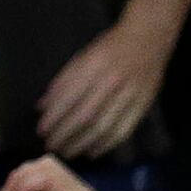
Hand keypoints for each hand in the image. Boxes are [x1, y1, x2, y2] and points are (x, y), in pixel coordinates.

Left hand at [37, 15, 173, 160]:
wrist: (148, 37)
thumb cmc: (109, 47)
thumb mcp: (81, 57)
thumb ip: (62, 83)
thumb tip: (42, 107)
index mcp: (93, 67)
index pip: (69, 98)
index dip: (54, 118)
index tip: (42, 130)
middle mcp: (111, 82)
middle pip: (85, 116)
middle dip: (65, 135)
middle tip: (51, 147)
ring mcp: (130, 94)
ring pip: (104, 127)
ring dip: (83, 144)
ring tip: (68, 153)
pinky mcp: (143, 104)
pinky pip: (123, 130)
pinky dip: (106, 144)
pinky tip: (92, 151)